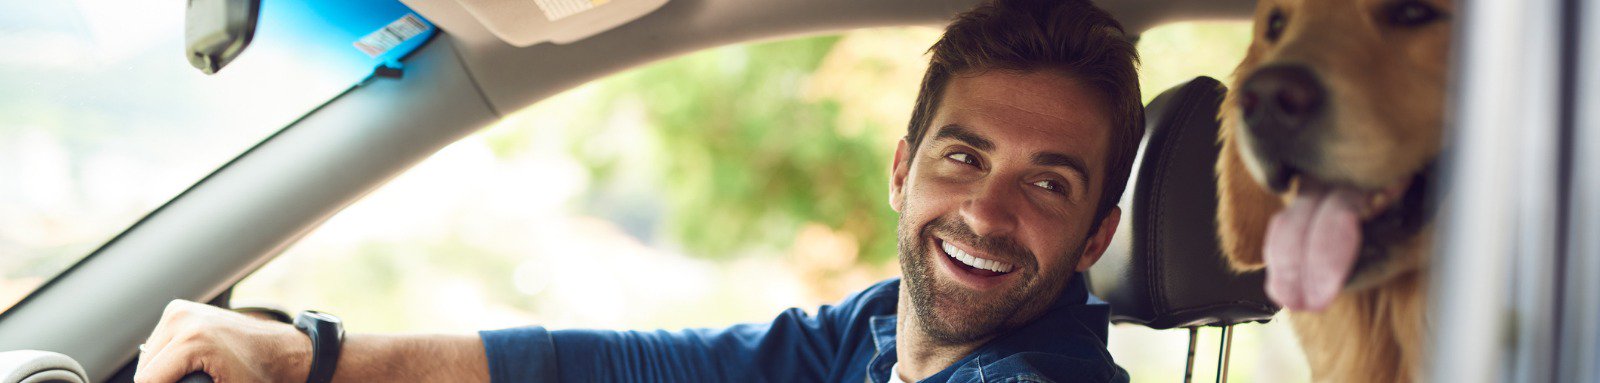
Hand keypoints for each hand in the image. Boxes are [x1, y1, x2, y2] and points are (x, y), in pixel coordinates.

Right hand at [134, 300, 312, 382]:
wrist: (281, 350)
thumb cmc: (260, 376)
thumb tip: (174, 382)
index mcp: (192, 340)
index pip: (148, 380)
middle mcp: (182, 319)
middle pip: (145, 370)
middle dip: (162, 382)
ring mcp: (180, 310)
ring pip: (147, 357)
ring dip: (161, 372)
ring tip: (191, 375)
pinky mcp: (179, 309)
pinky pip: (157, 344)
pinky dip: (165, 358)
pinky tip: (187, 364)